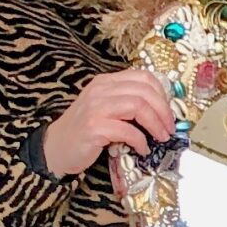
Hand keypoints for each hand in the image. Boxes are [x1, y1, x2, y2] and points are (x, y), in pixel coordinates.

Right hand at [40, 67, 177, 178]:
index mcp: (106, 82)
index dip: (163, 94)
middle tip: (170, 129)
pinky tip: (143, 149)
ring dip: (155, 124)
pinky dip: (140, 141)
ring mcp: (95, 107)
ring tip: (161, 138)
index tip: (169, 113)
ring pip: (138, 106)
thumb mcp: (107, 108)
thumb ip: (128, 102)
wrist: (56, 148)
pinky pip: (127, 131)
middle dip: (164, 111)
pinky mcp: (93, 127)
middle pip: (144, 91)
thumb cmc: (85, 130)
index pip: (143, 77)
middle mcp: (100, 90)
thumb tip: (163, 109)